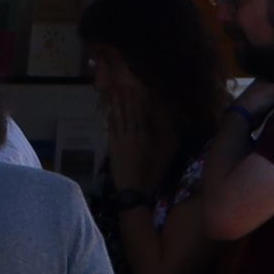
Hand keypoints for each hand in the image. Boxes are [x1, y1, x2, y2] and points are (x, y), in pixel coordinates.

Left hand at [98, 72, 163, 195]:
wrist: (133, 188)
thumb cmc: (150, 173)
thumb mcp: (161, 154)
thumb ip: (161, 137)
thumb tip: (163, 123)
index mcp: (144, 136)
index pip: (140, 114)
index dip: (137, 101)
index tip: (135, 89)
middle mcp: (132, 135)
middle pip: (128, 113)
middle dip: (126, 99)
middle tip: (122, 85)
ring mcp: (121, 140)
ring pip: (118, 119)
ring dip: (116, 105)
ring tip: (114, 93)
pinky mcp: (112, 147)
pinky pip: (111, 129)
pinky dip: (110, 120)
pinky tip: (109, 112)